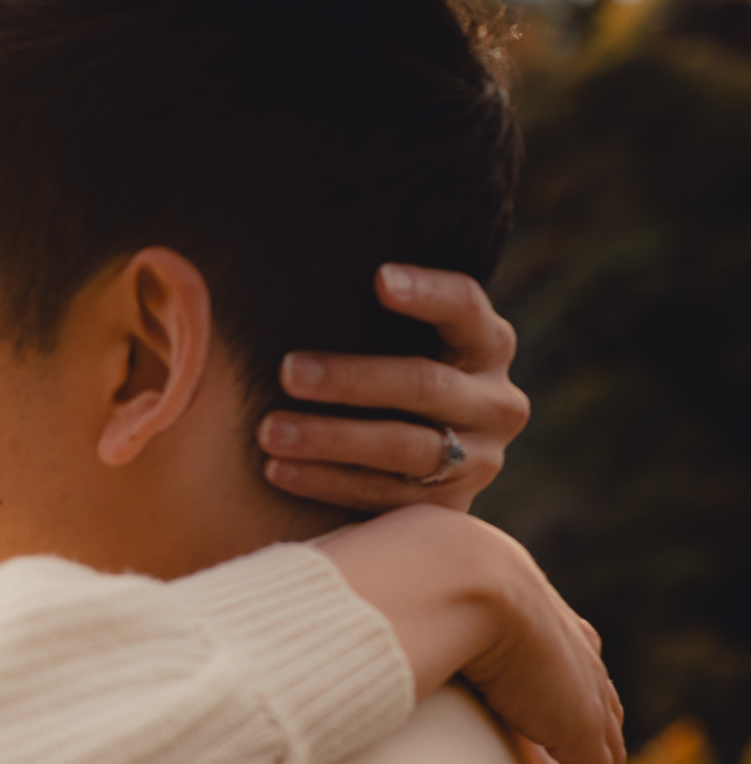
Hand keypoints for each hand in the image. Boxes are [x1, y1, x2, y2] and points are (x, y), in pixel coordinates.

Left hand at [258, 264, 528, 513]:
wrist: (418, 466)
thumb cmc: (385, 379)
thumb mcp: (396, 344)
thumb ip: (364, 314)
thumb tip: (283, 256)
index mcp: (487, 344)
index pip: (465, 306)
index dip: (427, 293)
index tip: (378, 279)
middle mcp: (495, 401)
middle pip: (425, 384)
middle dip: (352, 378)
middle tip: (288, 372)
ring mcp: (479, 458)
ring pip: (404, 447)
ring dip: (331, 439)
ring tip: (269, 432)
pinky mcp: (449, 506)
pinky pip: (385, 495)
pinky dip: (328, 482)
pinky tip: (278, 470)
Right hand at [318, 506, 623, 763]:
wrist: (429, 579)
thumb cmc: (369, 575)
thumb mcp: (359, 581)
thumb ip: (338, 598)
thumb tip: (273, 601)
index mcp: (500, 583)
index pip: (540, 635)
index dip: (543, 669)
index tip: (537, 697)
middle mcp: (548, 626)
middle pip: (582, 685)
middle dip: (585, 724)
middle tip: (582, 760)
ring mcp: (568, 675)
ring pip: (598, 736)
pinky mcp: (574, 719)